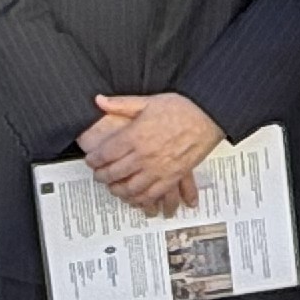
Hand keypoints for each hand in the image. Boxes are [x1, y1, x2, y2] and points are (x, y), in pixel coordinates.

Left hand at [84, 91, 223, 215]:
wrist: (208, 116)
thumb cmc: (182, 108)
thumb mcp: (148, 101)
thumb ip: (121, 103)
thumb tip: (99, 100)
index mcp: (136, 135)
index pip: (106, 153)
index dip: (94, 159)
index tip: (91, 160)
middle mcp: (145, 155)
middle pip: (114, 172)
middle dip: (102, 176)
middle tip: (98, 175)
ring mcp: (158, 169)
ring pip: (130, 187)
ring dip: (117, 190)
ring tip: (113, 187)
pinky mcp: (172, 177)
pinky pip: (152, 195)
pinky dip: (140, 199)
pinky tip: (134, 197)